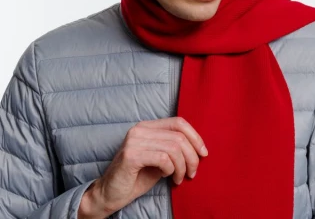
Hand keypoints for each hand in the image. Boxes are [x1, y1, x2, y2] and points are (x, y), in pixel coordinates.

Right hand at [79, 116, 207, 216]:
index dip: (195, 136)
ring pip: (174, 148)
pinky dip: (170, 169)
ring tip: (179, 178)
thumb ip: (174, 148)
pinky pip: (162, 158)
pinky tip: (167, 177)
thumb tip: (199, 148)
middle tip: (192, 173)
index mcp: (147, 126)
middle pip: (179, 136)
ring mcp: (134, 140)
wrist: (110, 193)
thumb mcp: (160, 158)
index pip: (178, 122)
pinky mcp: (131, 155)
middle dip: (192, 157)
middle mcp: (140, 129)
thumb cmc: (137, 176)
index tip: (204, 153)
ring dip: (182, 166)